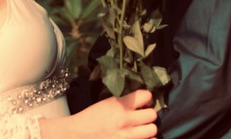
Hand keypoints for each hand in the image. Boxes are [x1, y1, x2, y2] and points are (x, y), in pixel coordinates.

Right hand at [41, 89, 157, 138]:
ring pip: (153, 130)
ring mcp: (128, 136)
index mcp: (119, 105)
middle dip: (147, 115)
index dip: (147, 99)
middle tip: (141, 117)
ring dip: (148, 129)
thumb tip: (142, 102)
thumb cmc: (90, 119)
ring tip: (141, 129)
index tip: (144, 103)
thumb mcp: (107, 104)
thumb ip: (124, 102)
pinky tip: (140, 138)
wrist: (77, 135)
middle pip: (152, 114)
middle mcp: (126, 120)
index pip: (146, 96)